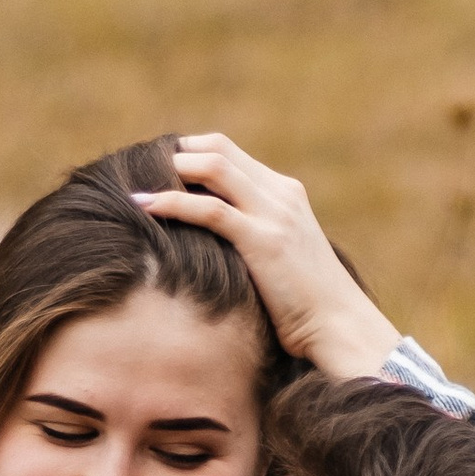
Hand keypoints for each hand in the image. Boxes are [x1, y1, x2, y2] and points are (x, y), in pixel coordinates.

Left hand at [132, 133, 399, 378]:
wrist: (339, 327)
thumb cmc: (306, 304)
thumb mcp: (279, 257)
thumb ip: (251, 235)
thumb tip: (203, 240)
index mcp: (285, 193)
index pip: (227, 151)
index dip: (187, 154)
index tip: (155, 171)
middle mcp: (281, 194)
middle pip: (217, 148)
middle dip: (173, 154)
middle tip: (138, 171)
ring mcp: (275, 214)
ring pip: (213, 167)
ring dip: (169, 170)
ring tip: (135, 183)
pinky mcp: (264, 240)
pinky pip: (210, 209)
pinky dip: (171, 202)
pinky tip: (143, 206)